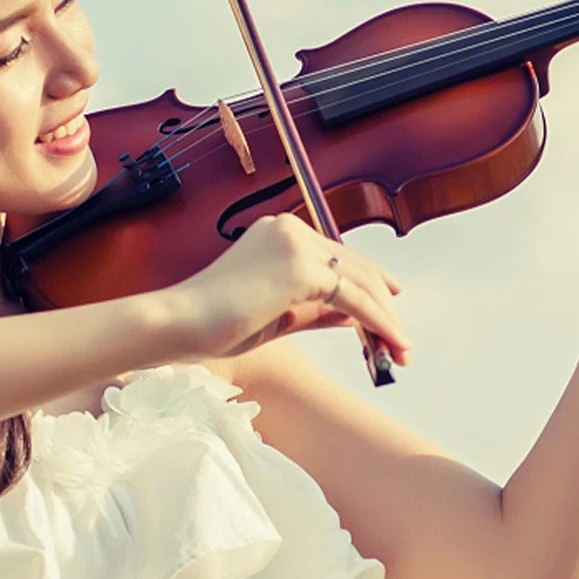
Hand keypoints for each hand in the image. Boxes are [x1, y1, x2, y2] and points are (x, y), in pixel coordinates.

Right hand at [160, 213, 411, 364]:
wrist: (178, 322)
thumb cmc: (213, 323)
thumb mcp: (277, 315)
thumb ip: (316, 310)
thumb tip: (356, 317)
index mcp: (279, 232)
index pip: (336, 257)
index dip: (368, 286)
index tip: (389, 311)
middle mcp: (290, 228)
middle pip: (354, 266)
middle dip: (382, 305)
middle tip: (400, 340)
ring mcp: (295, 244)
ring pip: (360, 280)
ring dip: (385, 318)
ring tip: (399, 350)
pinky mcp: (301, 269)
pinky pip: (352, 298)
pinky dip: (376, 322)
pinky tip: (389, 343)